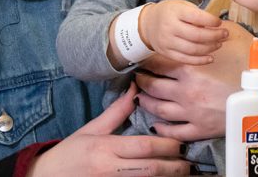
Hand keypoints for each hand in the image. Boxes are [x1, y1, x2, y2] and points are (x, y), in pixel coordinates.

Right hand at [27, 83, 187, 176]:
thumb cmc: (69, 153)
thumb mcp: (91, 130)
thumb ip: (116, 112)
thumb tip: (135, 90)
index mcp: (105, 148)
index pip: (144, 146)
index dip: (167, 146)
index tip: (180, 144)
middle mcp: (109, 168)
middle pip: (150, 169)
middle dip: (173, 167)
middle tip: (188, 163)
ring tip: (182, 174)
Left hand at [134, 21, 257, 141]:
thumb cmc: (251, 60)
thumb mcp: (231, 35)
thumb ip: (211, 29)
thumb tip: (204, 21)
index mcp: (190, 67)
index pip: (158, 63)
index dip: (147, 60)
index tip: (142, 59)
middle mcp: (185, 90)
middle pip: (152, 86)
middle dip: (142, 81)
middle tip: (137, 78)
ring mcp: (191, 111)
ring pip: (158, 109)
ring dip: (146, 102)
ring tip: (141, 98)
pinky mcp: (200, 128)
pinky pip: (174, 130)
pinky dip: (162, 128)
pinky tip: (156, 124)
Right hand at [139, 0, 226, 65]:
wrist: (148, 24)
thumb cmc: (169, 13)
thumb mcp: (182, 6)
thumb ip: (197, 15)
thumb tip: (216, 26)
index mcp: (175, 12)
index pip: (197, 17)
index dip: (212, 21)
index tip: (220, 22)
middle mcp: (170, 27)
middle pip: (197, 35)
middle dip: (214, 36)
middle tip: (225, 34)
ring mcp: (168, 42)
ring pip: (193, 49)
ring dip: (210, 48)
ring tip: (219, 44)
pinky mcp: (167, 53)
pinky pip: (186, 59)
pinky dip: (200, 60)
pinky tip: (210, 57)